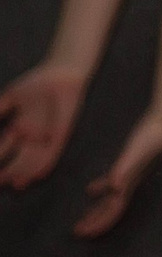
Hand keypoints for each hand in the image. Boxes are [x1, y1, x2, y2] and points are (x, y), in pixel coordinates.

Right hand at [0, 63, 85, 189]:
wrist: (60, 74)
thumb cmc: (36, 84)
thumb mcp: (11, 98)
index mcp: (20, 127)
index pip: (5, 148)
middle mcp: (32, 135)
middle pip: (18, 158)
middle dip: (9, 170)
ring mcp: (46, 135)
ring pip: (33, 159)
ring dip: (23, 172)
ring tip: (13, 183)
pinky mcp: (61, 134)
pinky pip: (53, 153)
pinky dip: (44, 164)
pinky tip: (37, 175)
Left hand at [73, 105, 161, 236]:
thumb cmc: (151, 139)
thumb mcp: (135, 155)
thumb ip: (125, 170)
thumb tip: (114, 188)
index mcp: (129, 184)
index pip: (113, 210)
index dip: (99, 223)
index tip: (83, 233)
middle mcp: (129, 183)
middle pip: (111, 208)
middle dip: (95, 221)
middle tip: (77, 232)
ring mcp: (129, 174)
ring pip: (110, 198)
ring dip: (97, 209)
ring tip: (83, 218)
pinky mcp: (127, 164)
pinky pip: (110, 182)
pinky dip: (100, 189)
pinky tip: (91, 191)